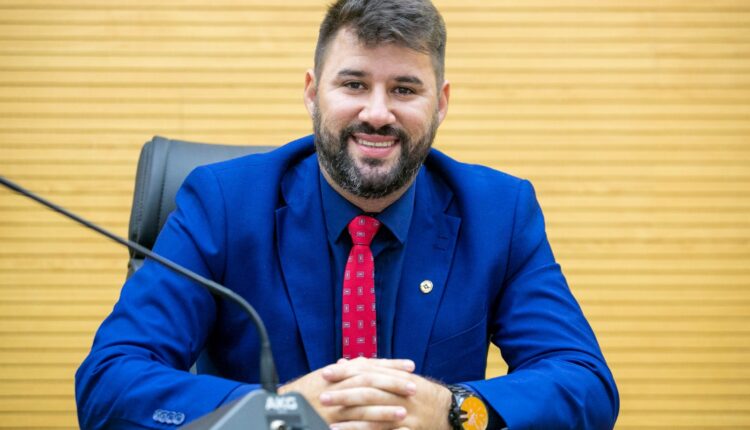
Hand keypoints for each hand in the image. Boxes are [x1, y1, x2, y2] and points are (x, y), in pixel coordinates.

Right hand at [278, 357, 417, 426]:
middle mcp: (336, 385)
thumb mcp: (321, 377)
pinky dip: (372, 426)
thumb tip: (351, 362)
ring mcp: (333, 405)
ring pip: (364, 404)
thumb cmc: (301, 393)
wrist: (278, 409)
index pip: (368, 365)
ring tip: (406, 410)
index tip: (410, 365)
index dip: (390, 364)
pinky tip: (387, 429)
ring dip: (386, 408)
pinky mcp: (330, 422)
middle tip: (414, 386)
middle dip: (393, 383)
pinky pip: (355, 426)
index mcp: (336, 373)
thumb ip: (339, 372)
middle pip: (369, 381)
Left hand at [321, 358, 452, 429]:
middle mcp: (400, 392)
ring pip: (373, 412)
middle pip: (368, 389)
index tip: (325, 373)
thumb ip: (373, 370)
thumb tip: (345, 362)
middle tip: (322, 396)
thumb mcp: (399, 378)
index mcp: (396, 376)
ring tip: (327, 420)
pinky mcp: (407, 428)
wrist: (449, 410)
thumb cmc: (419, 394)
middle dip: (344, 392)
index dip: (346, 372)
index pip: (367, 370)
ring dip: (349, 416)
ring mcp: (404, 411)